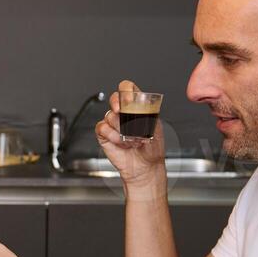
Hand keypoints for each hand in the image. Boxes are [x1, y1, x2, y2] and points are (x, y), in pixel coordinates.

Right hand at [94, 78, 165, 193]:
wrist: (145, 167)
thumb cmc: (152, 148)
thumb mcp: (154, 128)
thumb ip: (144, 115)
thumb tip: (135, 110)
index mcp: (137, 106)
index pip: (128, 88)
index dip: (126, 90)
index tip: (129, 100)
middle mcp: (124, 113)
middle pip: (114, 98)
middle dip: (118, 104)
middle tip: (123, 114)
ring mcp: (113, 123)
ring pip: (110, 116)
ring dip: (121, 129)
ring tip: (131, 140)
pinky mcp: (104, 134)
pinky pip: (103, 128)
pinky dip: (112, 136)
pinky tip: (121, 143)